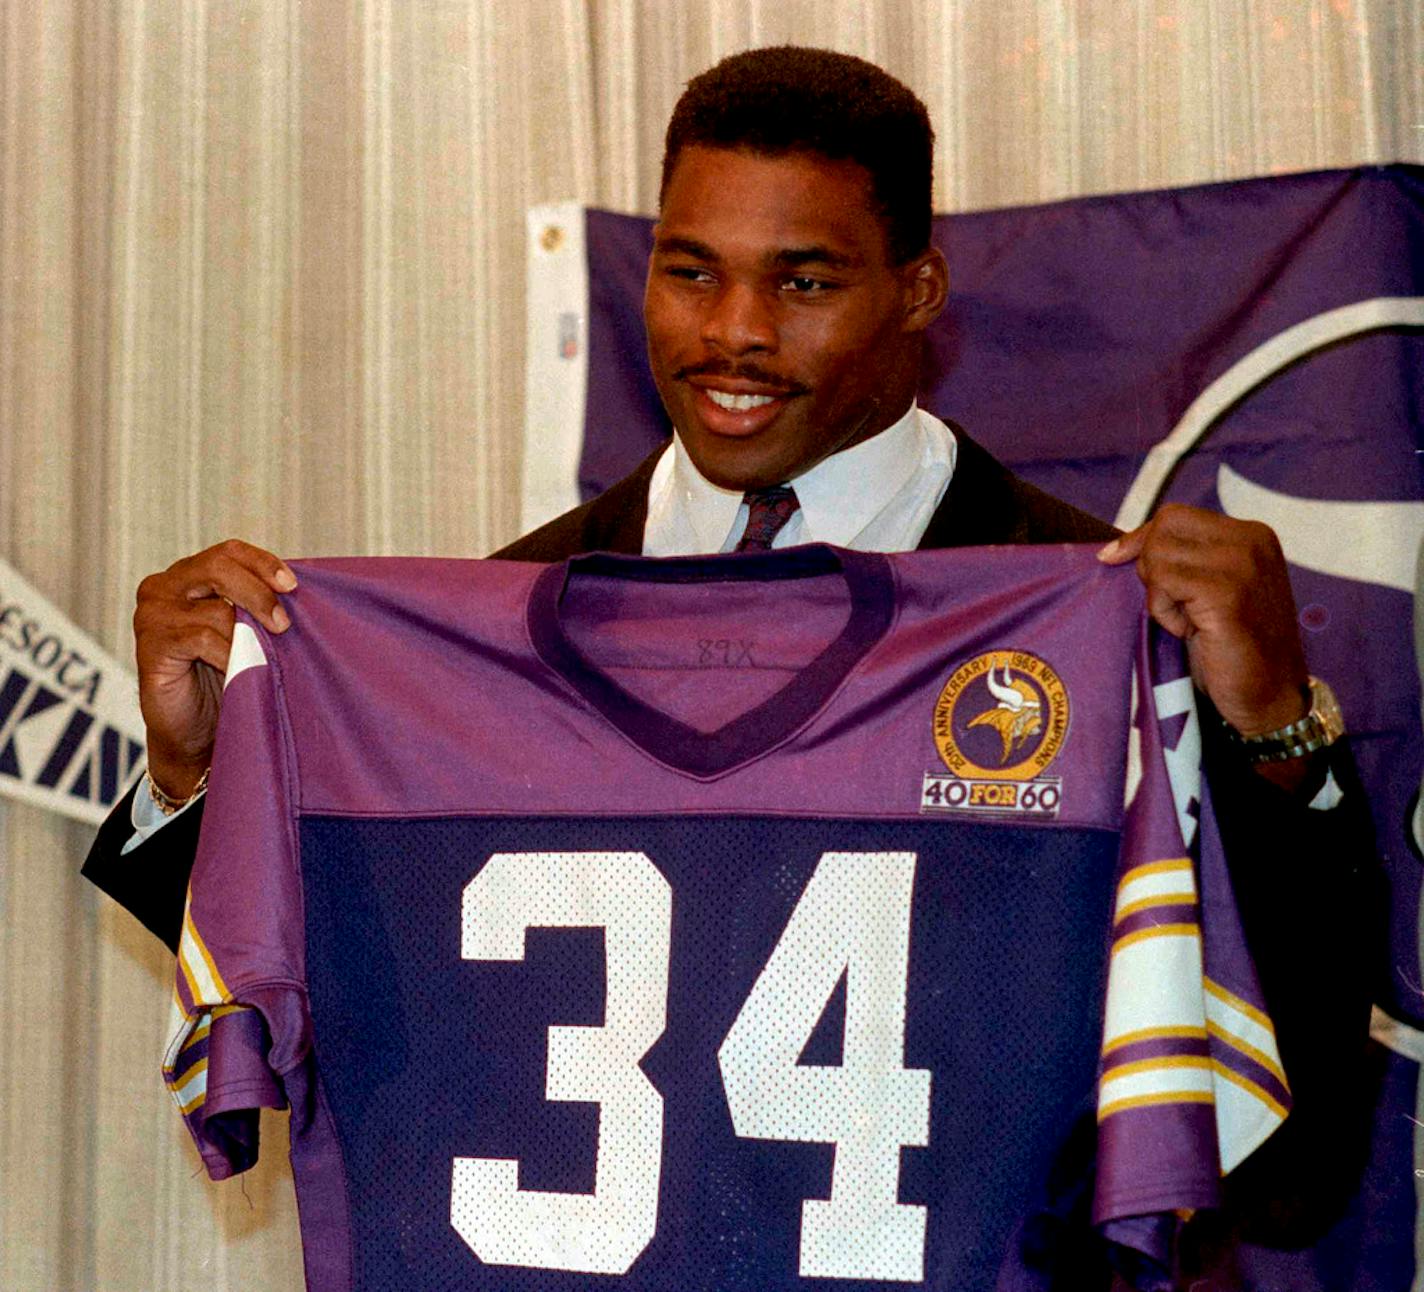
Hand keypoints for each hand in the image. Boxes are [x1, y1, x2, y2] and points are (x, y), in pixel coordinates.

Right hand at [134, 540, 296, 798]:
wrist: (196, 732)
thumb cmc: (227, 677)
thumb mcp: (247, 632)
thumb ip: (257, 605)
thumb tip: (299, 590)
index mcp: (189, 576)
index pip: (229, 552)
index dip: (263, 563)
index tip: (293, 585)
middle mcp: (165, 587)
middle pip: (218, 566)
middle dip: (259, 593)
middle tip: (283, 624)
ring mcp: (153, 614)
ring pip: (215, 609)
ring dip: (248, 636)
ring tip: (260, 660)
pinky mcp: (151, 645)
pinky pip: (201, 638)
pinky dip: (228, 655)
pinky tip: (236, 671)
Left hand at [1098, 503, 1308, 737]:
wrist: (1268, 693)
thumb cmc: (1231, 645)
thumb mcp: (1209, 588)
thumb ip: (1182, 560)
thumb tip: (1117, 548)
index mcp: (1250, 534)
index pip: (1174, 516)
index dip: (1140, 539)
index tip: (1116, 560)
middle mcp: (1251, 541)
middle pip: (1162, 530)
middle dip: (1151, 567)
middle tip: (1173, 605)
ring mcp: (1242, 565)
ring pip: (1158, 556)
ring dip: (1159, 595)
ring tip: (1187, 621)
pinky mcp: (1227, 593)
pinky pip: (1164, 584)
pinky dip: (1164, 612)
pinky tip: (1190, 631)